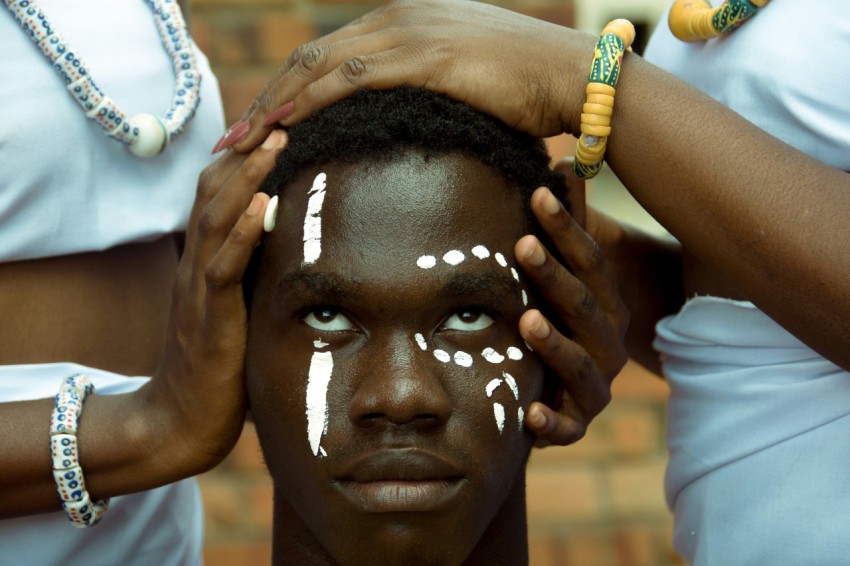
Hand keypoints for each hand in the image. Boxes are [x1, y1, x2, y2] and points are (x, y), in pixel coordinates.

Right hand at [141, 131, 285, 476]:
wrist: (183, 420)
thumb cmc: (219, 365)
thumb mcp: (240, 308)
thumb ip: (257, 273)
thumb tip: (295, 243)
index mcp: (205, 258)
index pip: (218, 192)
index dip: (245, 155)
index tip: (281, 122)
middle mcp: (197, 263)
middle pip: (212, 190)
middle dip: (248, 150)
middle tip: (284, 112)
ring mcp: (198, 287)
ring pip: (216, 217)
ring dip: (246, 176)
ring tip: (276, 140)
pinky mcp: (209, 316)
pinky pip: (222, 267)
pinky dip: (241, 233)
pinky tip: (262, 205)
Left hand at [226, 0, 594, 152]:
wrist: (572, 75)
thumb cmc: (525, 85)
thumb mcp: (464, 77)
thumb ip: (427, 87)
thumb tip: (405, 121)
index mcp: (402, 22)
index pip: (327, 54)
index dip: (286, 88)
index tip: (259, 122)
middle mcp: (396, 19)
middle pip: (309, 57)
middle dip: (265, 98)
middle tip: (231, 139)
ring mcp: (409, 33)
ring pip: (320, 66)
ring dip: (276, 105)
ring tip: (243, 144)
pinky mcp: (424, 57)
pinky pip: (353, 80)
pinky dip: (313, 103)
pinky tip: (287, 127)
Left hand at [515, 159, 628, 444]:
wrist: (589, 374)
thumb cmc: (571, 305)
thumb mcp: (574, 263)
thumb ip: (570, 219)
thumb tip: (561, 159)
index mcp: (606, 297)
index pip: (589, 259)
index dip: (565, 228)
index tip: (538, 194)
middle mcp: (608, 339)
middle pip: (584, 306)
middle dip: (554, 276)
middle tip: (522, 246)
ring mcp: (596, 382)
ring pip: (581, 365)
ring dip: (555, 344)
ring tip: (526, 322)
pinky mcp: (578, 421)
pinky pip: (569, 429)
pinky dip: (551, 424)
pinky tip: (530, 415)